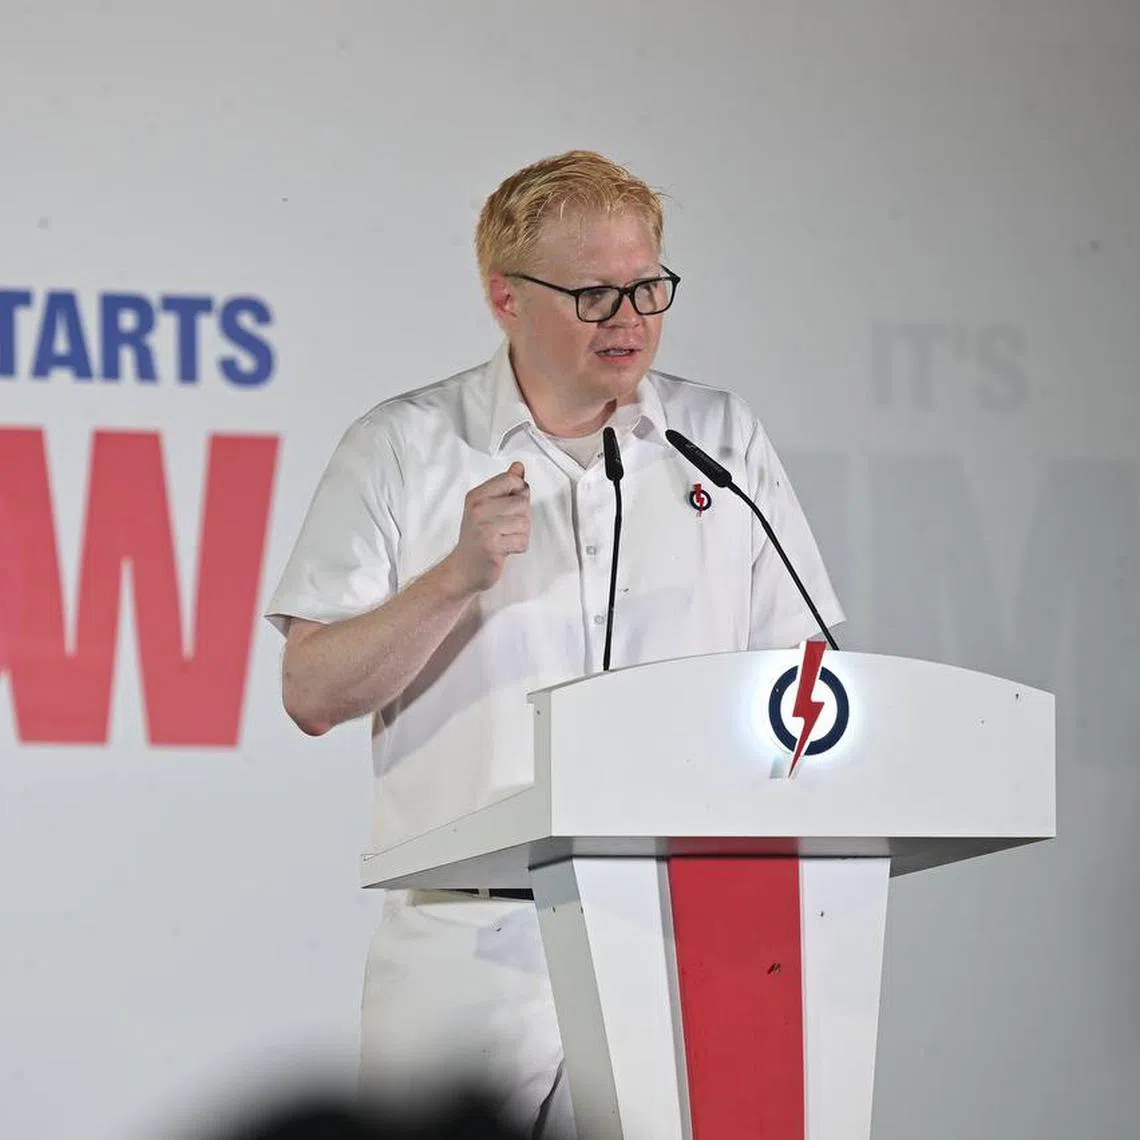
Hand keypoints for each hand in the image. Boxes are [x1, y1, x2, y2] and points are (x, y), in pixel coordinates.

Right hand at [443, 462, 529, 593]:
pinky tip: (505, 548)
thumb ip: (505, 486)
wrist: (462, 569)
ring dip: (521, 533)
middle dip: (521, 516)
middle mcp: (478, 508)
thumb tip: (518, 467)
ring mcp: (484, 527)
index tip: (509, 505)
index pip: (512, 479)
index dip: (520, 492)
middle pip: (522, 501)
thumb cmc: (477, 538)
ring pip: (525, 521)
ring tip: (505, 537)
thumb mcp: (487, 506)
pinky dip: (519, 547)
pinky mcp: (492, 546)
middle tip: (505, 527)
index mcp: (477, 496)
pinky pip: (522, 541)